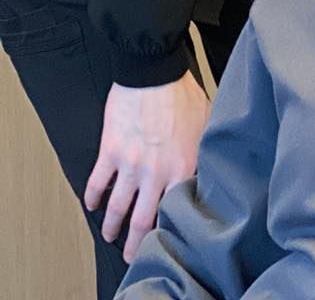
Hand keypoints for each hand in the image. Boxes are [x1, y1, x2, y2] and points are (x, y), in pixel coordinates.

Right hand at [84, 72, 210, 261]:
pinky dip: (92, 197)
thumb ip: (204, 149)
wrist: (153, 71)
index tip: (168, 238)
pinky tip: (92, 205)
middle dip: (136, 242)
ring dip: (111, 226)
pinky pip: (96, 184)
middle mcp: (156, 171)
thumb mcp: (206, 123)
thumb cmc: (182, 92)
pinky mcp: (110, 152)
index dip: (171, 227)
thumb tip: (210, 164)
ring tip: (109, 234)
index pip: (176, 208)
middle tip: (132, 253)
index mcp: (183, 164)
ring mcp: (131, 164)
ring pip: (117, 208)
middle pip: (143, 219)